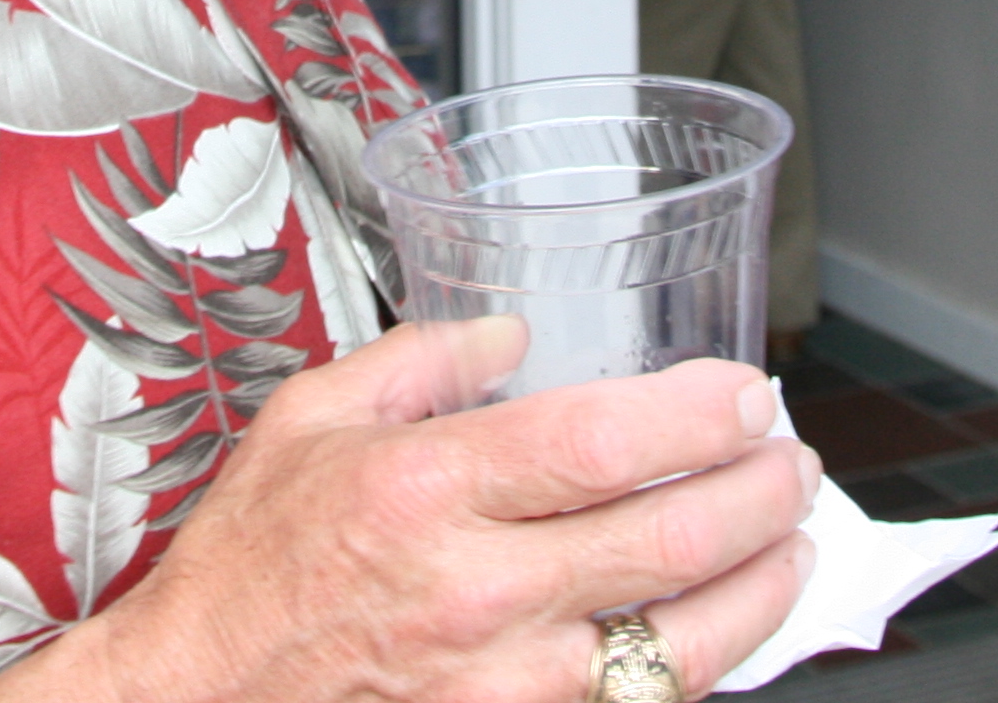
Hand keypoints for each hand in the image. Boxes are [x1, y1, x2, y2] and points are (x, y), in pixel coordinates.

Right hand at [44, 320, 819, 702]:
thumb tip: (509, 331)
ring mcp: (502, 678)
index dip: (696, 418)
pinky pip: (633, 702)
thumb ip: (419, 358)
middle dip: (759, 496)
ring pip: (678, 645)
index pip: (601, 444)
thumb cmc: (251, 560)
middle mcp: (477, 590)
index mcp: (429, 489)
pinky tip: (724, 627)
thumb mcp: (310, 417)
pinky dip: (698, 666)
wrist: (203, 692)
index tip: (746, 395)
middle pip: (666, 543)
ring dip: (759, 591)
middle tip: (793, 462)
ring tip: (794, 545)